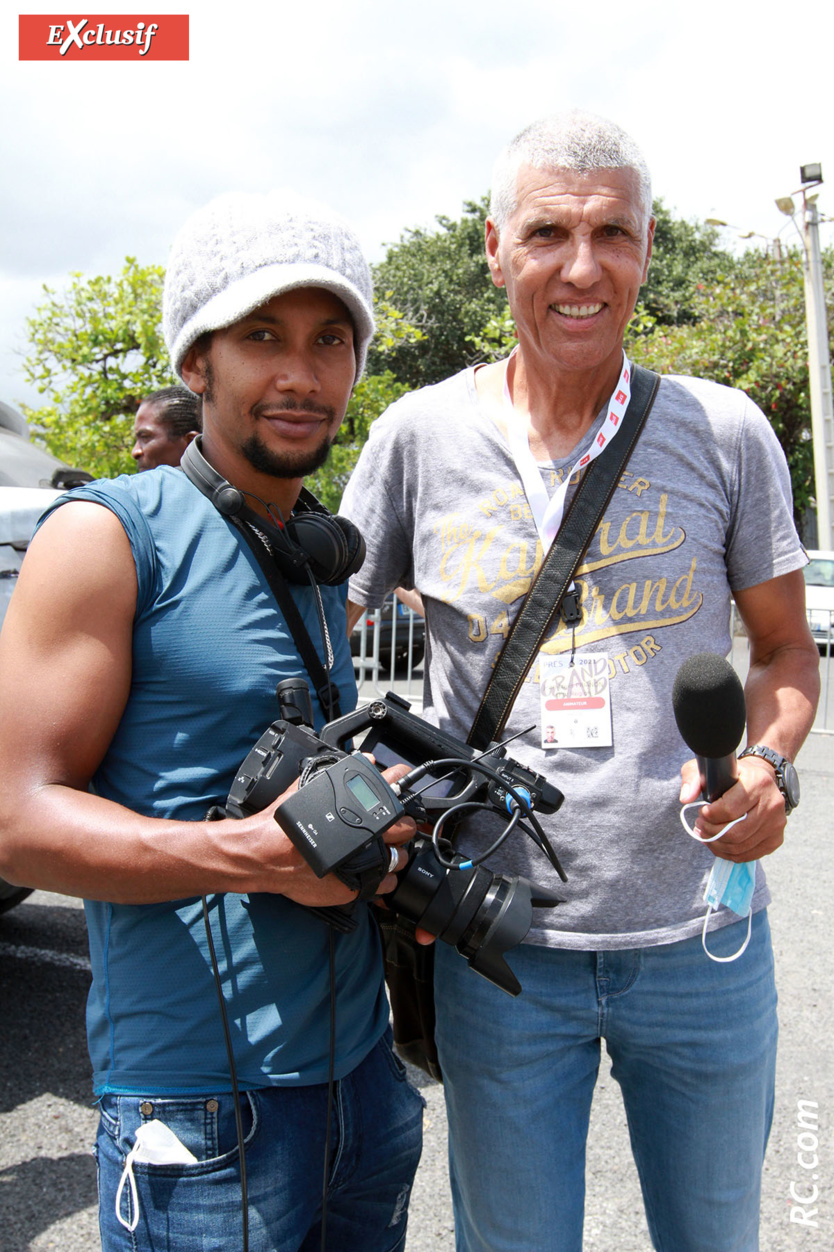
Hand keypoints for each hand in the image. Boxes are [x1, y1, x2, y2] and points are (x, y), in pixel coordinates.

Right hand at [251, 760, 418, 907]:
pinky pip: (384, 884)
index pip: (392, 789)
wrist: (264, 855)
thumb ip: (335, 773)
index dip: (400, 783)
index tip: (402, 784)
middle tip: (396, 828)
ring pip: (399, 858)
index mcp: (355, 807)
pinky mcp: (355, 886)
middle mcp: (365, 835)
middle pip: (404, 828)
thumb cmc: (281, 825)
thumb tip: (362, 759)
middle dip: (403, 826)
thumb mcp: (307, 787)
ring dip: (396, 854)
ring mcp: (363, 863)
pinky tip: (375, 873)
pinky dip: (384, 879)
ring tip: (387, 852)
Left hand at [679, 757, 786, 861]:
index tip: (702, 811)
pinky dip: (728, 854)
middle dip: (711, 832)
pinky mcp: (776, 839)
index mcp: (758, 782)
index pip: (729, 809)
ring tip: (705, 834)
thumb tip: (685, 798)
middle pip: (735, 832)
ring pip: (740, 846)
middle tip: (700, 826)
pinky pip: (748, 855)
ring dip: (717, 844)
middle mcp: (772, 804)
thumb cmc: (731, 775)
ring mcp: (777, 824)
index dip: (710, 815)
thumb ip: (693, 778)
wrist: (758, 782)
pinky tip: (718, 844)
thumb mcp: (709, 768)